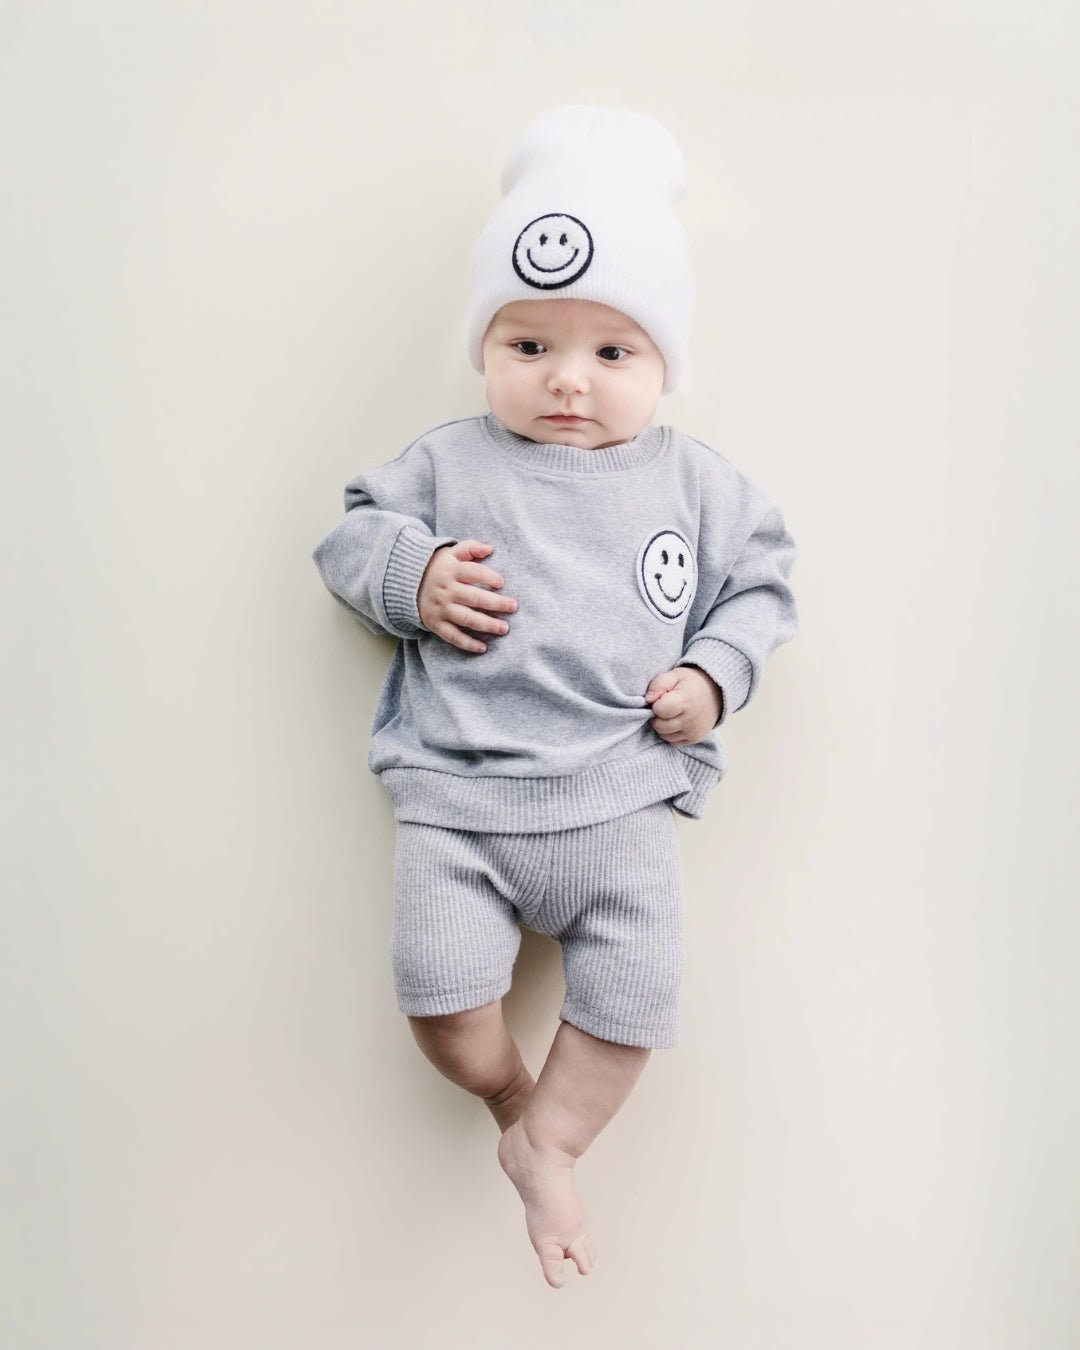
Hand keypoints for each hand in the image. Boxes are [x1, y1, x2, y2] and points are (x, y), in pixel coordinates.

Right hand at [417, 539, 516, 653]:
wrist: (405, 583)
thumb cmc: (436, 567)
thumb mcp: (450, 552)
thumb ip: (470, 548)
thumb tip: (490, 549)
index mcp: (451, 571)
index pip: (473, 572)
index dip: (488, 576)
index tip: (501, 583)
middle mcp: (446, 590)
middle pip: (474, 598)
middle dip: (496, 603)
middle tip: (513, 607)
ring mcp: (441, 608)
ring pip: (467, 619)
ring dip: (487, 625)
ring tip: (504, 628)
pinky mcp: (435, 623)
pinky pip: (453, 636)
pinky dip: (467, 643)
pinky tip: (483, 648)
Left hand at [645, 666, 721, 744]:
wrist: (716, 693)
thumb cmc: (691, 683)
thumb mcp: (675, 675)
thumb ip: (659, 684)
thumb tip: (648, 699)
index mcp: (686, 701)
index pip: (659, 710)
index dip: (656, 704)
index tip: (663, 698)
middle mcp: (691, 719)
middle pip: (659, 726)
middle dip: (657, 716)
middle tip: (665, 707)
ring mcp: (693, 732)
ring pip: (664, 735)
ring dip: (663, 726)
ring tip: (671, 713)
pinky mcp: (694, 739)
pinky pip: (672, 741)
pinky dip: (670, 733)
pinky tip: (676, 721)